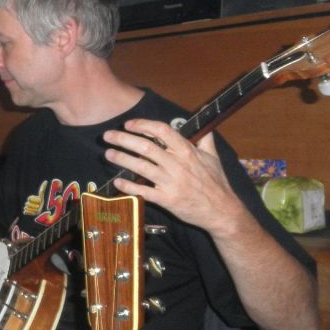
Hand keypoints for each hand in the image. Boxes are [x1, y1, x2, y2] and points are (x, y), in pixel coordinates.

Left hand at [103, 118, 242, 234]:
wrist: (222, 210)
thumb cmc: (216, 182)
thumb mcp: (213, 156)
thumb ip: (204, 137)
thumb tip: (202, 119)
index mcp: (187, 151)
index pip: (161, 131)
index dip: (142, 125)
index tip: (129, 124)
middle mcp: (177, 164)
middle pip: (145, 147)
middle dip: (123, 139)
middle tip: (108, 136)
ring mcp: (171, 182)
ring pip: (141, 167)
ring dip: (121, 159)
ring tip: (108, 154)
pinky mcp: (167, 199)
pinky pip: (143, 191)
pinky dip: (128, 186)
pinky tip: (117, 181)